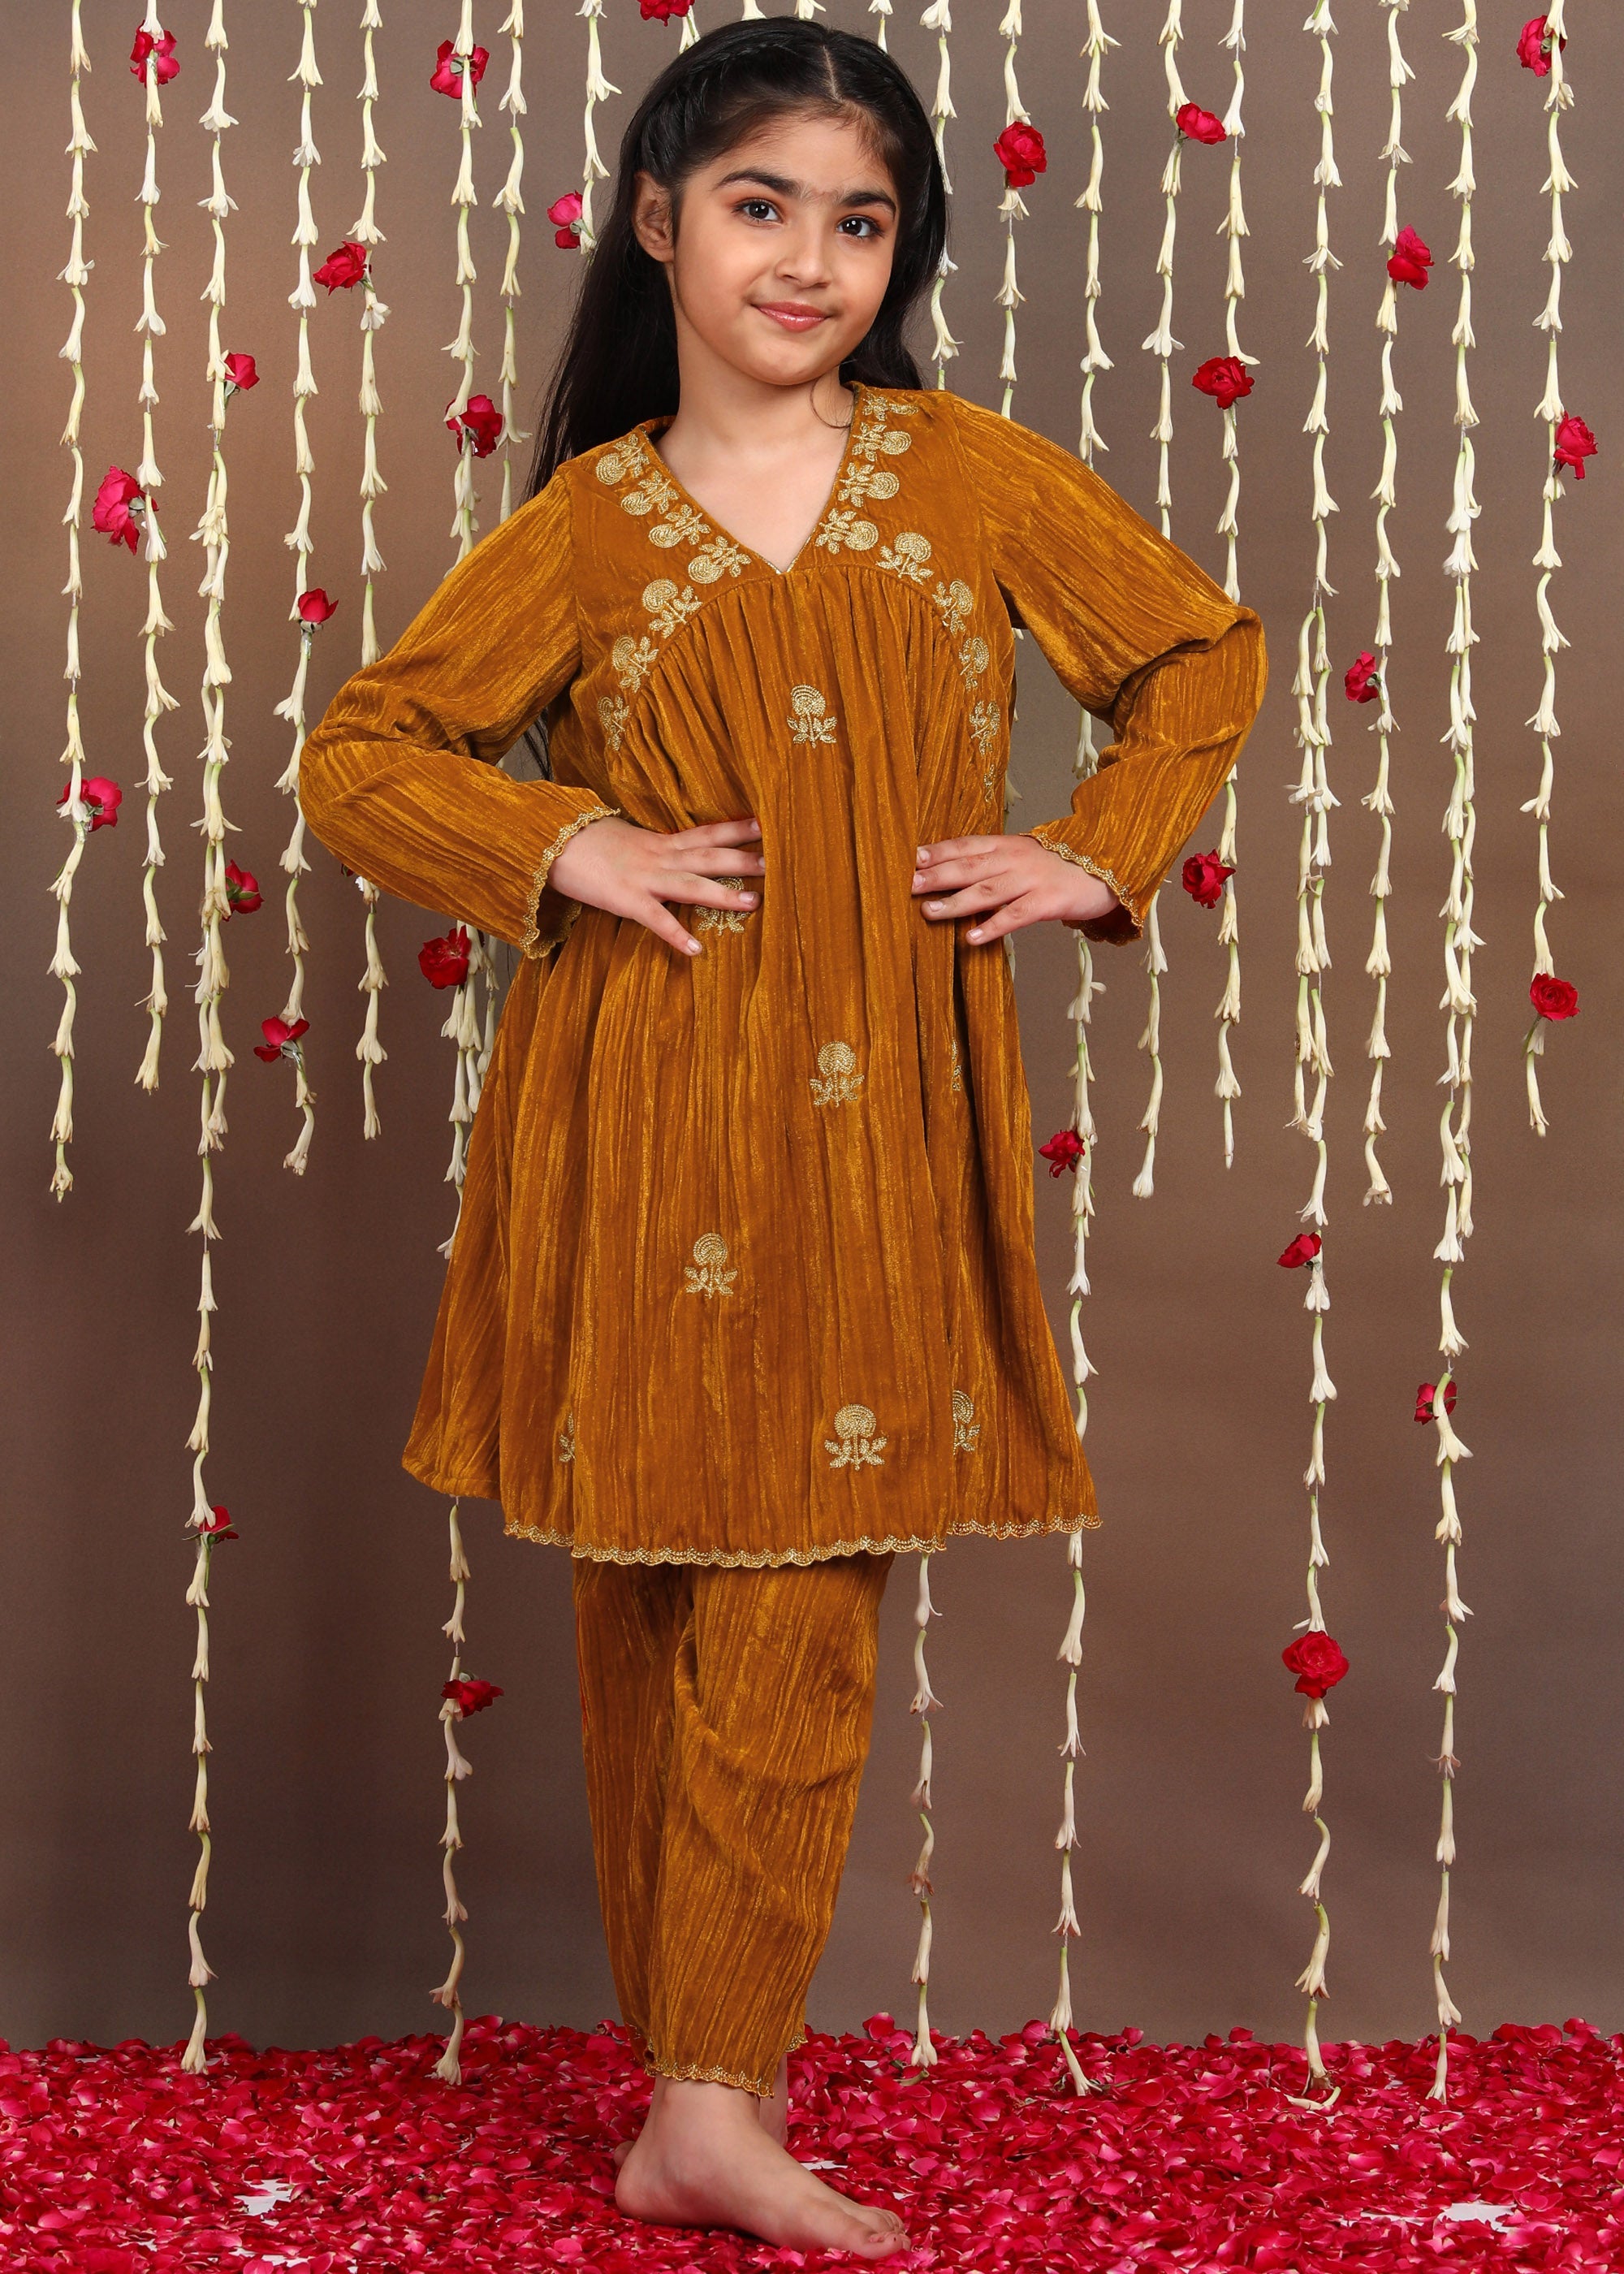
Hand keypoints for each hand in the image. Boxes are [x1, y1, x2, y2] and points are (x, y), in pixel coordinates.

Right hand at [547, 814, 764, 956]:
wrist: (550, 843)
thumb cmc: (586, 842)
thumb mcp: (626, 838)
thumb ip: (652, 846)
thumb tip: (673, 850)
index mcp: (660, 842)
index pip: (706, 832)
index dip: (736, 828)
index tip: (766, 824)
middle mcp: (659, 857)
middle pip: (709, 855)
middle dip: (743, 859)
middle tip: (777, 862)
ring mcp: (644, 878)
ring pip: (691, 885)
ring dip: (723, 893)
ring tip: (754, 902)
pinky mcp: (626, 900)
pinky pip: (656, 920)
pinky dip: (676, 935)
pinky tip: (696, 949)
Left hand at [912, 833, 1119, 945]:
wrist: (1107, 868)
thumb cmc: (1056, 866)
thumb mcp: (1021, 855)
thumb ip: (989, 862)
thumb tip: (945, 873)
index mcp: (1005, 844)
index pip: (965, 846)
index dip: (937, 851)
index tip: (909, 858)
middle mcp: (1015, 858)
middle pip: (969, 866)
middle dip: (936, 875)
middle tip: (908, 884)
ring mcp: (1031, 879)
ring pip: (987, 890)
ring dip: (956, 902)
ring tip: (928, 912)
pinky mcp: (1048, 901)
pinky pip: (1016, 915)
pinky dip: (992, 926)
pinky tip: (971, 938)